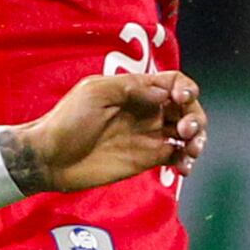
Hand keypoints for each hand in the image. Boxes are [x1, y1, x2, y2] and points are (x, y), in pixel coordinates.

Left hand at [11, 70, 204, 190]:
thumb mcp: (95, 92)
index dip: (185, 88)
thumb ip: (130, 88)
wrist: (51, 158)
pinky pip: (176, 155)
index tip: (183, 99)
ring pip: (186, 132)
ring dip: (198, 138)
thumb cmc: (68, 120)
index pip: (173, 82)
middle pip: (186, 107)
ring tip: (191, 151)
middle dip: (195, 116)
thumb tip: (163, 93)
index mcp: (136, 90)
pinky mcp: (147, 159)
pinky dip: (187, 159)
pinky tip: (183, 167)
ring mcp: (148, 135)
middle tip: (186, 130)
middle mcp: (147, 111)